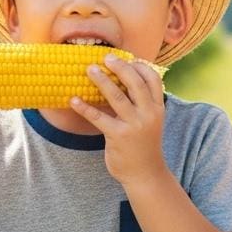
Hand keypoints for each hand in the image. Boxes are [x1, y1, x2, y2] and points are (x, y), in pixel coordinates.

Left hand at [70, 54, 167, 185]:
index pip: (153, 79)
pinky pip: (98, 118)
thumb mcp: (151, 121)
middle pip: (135, 83)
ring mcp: (134, 125)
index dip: (140, 65)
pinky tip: (73, 99)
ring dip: (101, 80)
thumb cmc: (144, 144)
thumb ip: (142, 103)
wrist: (145, 173)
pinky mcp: (117, 136)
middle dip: (120, 67)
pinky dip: (84, 107)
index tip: (127, 58)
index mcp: (158, 108)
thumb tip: (123, 80)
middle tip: (106, 58)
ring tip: (90, 69)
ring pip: (116, 96)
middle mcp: (148, 114)